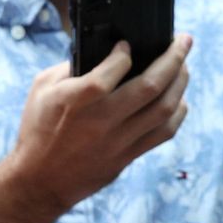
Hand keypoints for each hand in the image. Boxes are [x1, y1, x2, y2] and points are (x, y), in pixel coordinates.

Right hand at [0, 35, 191, 222]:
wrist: (39, 181)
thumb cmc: (39, 129)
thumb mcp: (42, 89)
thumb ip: (70, 67)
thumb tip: (103, 51)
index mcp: (76, 99)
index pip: (113, 69)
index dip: (125, 53)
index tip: (127, 45)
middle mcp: (102, 120)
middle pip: (150, 86)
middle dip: (173, 58)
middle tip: (184, 40)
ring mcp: (119, 141)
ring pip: (164, 109)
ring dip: (180, 83)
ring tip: (184, 66)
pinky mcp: (128, 156)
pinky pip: (164, 133)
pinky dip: (177, 113)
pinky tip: (179, 99)